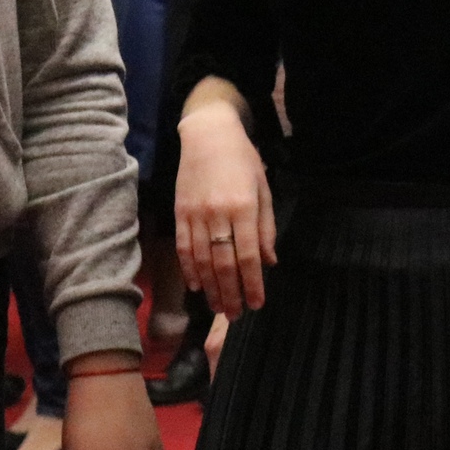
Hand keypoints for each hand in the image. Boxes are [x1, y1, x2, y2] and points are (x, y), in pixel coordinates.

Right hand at [174, 101, 276, 315]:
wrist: (208, 134)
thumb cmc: (243, 159)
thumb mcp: (264, 188)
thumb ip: (266, 226)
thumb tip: (269, 261)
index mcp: (244, 207)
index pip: (249, 255)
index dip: (253, 283)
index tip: (257, 303)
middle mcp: (218, 214)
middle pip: (224, 263)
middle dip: (231, 293)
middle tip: (236, 315)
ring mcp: (195, 214)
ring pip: (202, 260)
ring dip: (211, 288)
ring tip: (219, 307)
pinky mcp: (179, 212)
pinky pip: (184, 247)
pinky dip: (189, 269)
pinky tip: (197, 286)